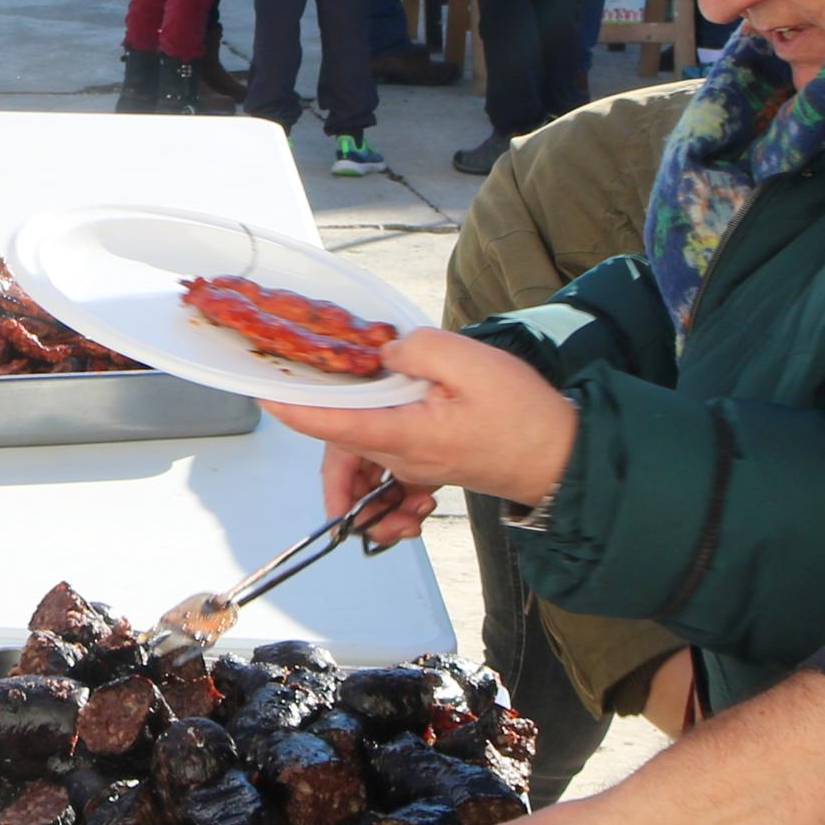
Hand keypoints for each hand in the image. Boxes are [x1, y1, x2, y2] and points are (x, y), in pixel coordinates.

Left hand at [270, 328, 578, 520]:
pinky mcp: (424, 466)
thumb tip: (384, 351)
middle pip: (337, 447)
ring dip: (347, 450)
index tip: (264, 391)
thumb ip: (419, 349)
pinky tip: (390, 438)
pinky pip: (385, 476)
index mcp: (405, 434)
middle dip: (314, 421)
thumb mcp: (471, 362)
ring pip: (358, 462)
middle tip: (303, 384)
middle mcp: (401, 458)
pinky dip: (378, 468)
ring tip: (352, 400)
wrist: (560, 459)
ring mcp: (411, 467)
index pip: (333, 427)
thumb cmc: (523, 416)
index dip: (293, 408)